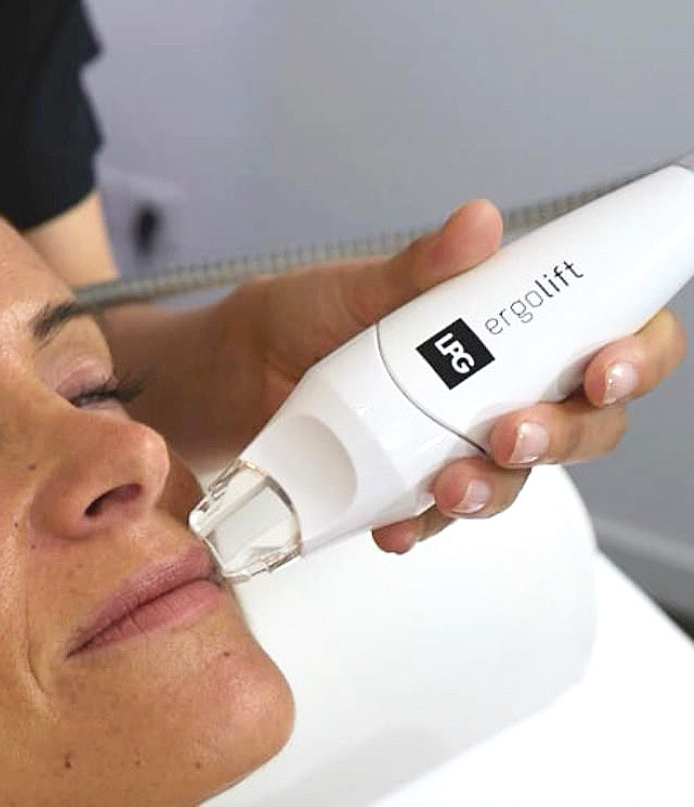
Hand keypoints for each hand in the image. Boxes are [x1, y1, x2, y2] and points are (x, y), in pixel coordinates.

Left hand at [230, 200, 686, 552]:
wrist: (229, 380)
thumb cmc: (297, 321)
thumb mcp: (353, 288)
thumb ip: (417, 269)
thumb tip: (478, 224)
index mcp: (506, 328)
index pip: (607, 340)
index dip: (633, 357)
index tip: (604, 369)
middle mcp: (496, 389)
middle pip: (581, 425)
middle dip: (564, 436)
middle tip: (512, 433)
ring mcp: (455, 444)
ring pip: (514, 480)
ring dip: (493, 488)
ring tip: (448, 486)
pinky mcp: (410, 489)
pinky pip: (437, 519)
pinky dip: (422, 526)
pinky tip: (396, 527)